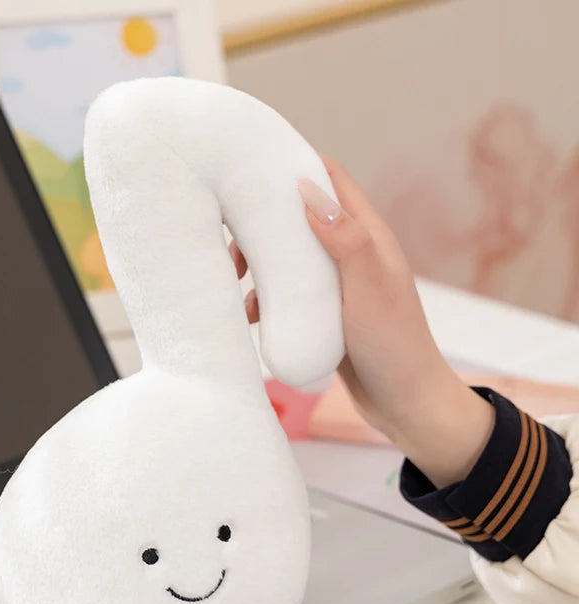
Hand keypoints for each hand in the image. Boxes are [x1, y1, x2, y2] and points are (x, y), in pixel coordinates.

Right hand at [230, 158, 494, 487]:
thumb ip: (345, 238)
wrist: (404, 403)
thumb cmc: (393, 345)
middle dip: (264, 223)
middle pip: (300, 217)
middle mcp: (351, 253)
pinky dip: (266, 298)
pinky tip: (251, 315)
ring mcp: (336, 285)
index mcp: (368, 236)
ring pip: (289, 258)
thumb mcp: (368, 288)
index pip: (330, 180)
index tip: (253, 169)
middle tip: (234, 244)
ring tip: (236, 282)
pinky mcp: (324, 314)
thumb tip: (306, 188)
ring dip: (260, 264)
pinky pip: (288, 294)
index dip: (295, 164)